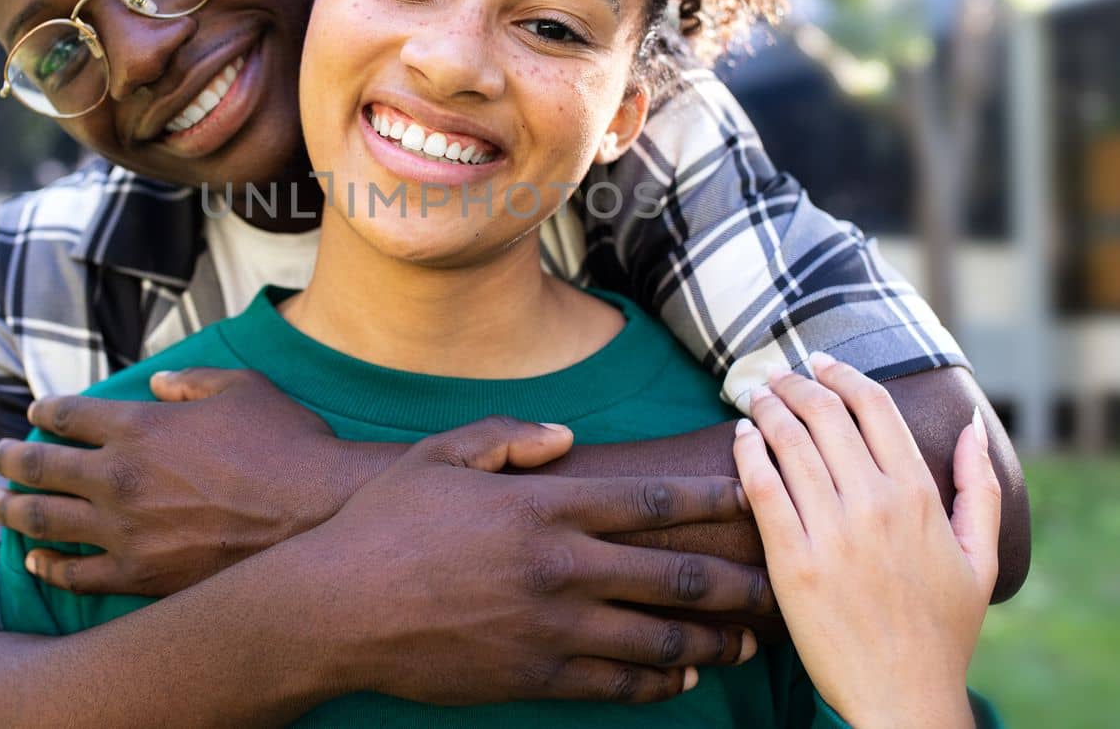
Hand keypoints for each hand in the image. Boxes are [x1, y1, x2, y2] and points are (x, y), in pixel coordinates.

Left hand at [0, 367, 352, 595]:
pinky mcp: (140, 574)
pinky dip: (50, 567)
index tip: (35, 413)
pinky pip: (77, 574)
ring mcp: (124, 529)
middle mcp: (119, 476)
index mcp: (139, 425)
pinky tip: (36, 561)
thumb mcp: (242, 386)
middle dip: (12, 459)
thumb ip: (193, 380)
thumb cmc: (285, 443)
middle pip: (43, 466)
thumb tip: (161, 381)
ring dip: (13, 511)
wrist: (314, 513)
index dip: (47, 412)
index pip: (71, 415)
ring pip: (46, 520)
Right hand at [293, 415, 771, 705]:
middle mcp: (561, 567)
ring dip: (714, 640)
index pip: (654, 501)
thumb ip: (508, 434)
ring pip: (659, 638)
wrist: (335, 609)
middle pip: (677, 575)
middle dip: (740, 580)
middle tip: (784, 582)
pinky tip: (683, 676)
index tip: (757, 490)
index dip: (714, 498)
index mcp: (545, 506)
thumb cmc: (384, 524)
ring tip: (752, 640)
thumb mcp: (441, 454)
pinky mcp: (534, 677)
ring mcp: (551, 628)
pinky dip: (659, 681)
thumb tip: (565, 436)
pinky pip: (616, 684)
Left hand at [732, 354, 999, 728]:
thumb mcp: (981, 559)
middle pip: (824, 415)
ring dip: (767, 408)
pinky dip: (748, 452)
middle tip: (776, 376)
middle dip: (795, 384)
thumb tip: (971, 424)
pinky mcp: (793, 563)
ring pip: (789, 443)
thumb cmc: (944, 632)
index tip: (819, 363)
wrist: (905, 699)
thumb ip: (980, 487)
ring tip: (754, 395)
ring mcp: (832, 533)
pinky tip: (741, 436)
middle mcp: (874, 505)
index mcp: (918, 496)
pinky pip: (762, 488)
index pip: (874, 408)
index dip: (842, 375)